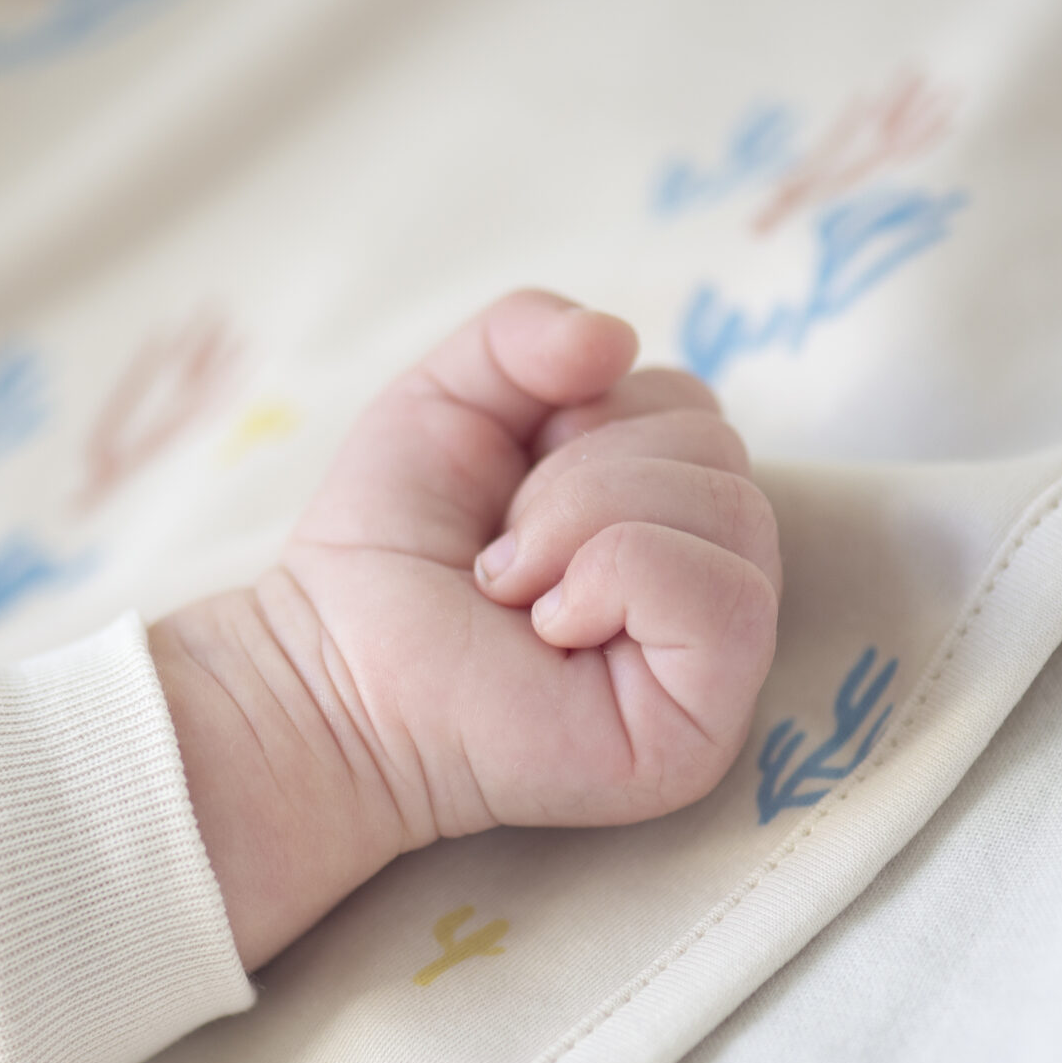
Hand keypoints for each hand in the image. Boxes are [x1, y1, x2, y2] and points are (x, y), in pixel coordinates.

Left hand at [156, 290, 780, 968]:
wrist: (328, 675)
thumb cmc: (386, 556)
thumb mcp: (445, 400)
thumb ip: (524, 333)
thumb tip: (616, 338)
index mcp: (664, 514)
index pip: (696, 410)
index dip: (592, 417)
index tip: (509, 490)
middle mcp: (705, 585)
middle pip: (720, 450)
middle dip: (583, 477)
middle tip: (501, 553)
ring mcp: (714, 666)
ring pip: (733, 511)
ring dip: (586, 524)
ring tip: (511, 588)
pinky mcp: (702, 729)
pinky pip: (727, 598)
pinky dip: (624, 577)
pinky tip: (549, 627)